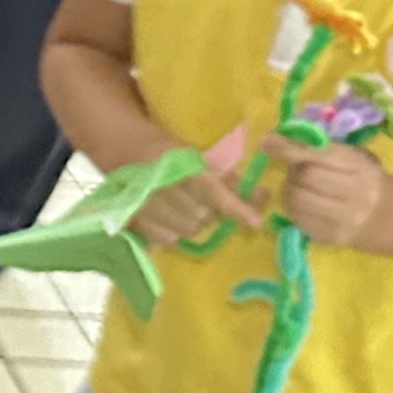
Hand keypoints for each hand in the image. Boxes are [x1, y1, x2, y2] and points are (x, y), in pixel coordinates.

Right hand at [135, 164, 255, 249]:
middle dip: (211, 214)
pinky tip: (170, 218)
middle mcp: (166, 190)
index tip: (256, 222)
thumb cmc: (173, 155)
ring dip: (194, 223)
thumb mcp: (202, 160)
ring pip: (187, 230)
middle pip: (203, 218)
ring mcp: (148, 208)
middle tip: (206, 202)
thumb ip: (231, 181)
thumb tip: (264, 198)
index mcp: (184, 170)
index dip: (238, 209)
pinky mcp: (136, 222)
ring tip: (186, 209)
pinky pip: (168, 239)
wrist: (129, 152)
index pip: (217, 196)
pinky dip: (175, 232)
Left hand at [271, 140, 392, 248]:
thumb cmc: (359, 177)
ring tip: (297, 187)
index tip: (267, 142)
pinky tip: (302, 204)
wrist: (383, 215)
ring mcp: (342, 219)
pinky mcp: (329, 237)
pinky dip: (292, 208)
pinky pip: (296, 219)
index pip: (319, 155)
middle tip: (297, 171)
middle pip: (307, 176)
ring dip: (290, 190)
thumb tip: (272, 140)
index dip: (290, 148)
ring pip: (297, 199)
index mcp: (359, 168)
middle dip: (294, 171)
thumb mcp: (347, 156)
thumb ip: (315, 147)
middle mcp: (355, 194)